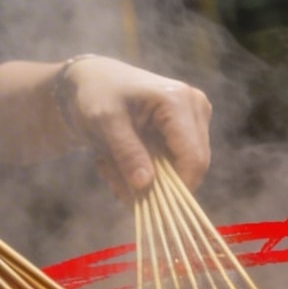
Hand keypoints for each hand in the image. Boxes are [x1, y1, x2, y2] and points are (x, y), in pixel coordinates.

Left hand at [59, 58, 211, 195]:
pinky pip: (173, 167)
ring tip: (108, 166)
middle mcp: (196, 109)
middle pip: (191, 167)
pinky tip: (116, 162)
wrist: (92, 82)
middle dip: (154, 184)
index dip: (177, 189)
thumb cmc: (96, 94)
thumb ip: (126, 152)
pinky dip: (144, 173)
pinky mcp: (187, 132)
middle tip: (111, 177)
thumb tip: (146, 185)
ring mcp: (194, 120)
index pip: (193, 158)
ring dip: (143, 180)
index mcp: (180, 101)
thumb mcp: (104, 122)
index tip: (145, 206)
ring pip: (181, 171)